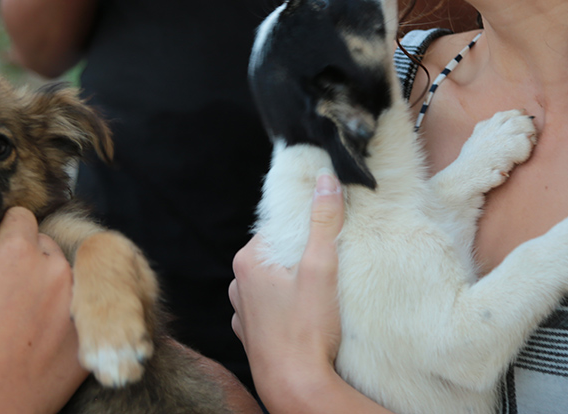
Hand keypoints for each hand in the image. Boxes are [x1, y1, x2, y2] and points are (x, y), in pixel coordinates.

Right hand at [0, 208, 87, 413]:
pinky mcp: (89, 328)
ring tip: (29, 318)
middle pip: (45, 244)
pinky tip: (48, 338)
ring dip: (52, 286)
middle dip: (30, 259)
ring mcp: (76, 297)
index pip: (19, 217)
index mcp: (14, 252)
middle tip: (12, 292)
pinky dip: (67, 316)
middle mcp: (52, 266)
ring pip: (66, 274)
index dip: (6, 233)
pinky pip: (80, 308)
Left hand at [229, 173, 344, 404]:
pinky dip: (287, 310)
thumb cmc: (305, 330)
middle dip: (301, 259)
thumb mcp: (321, 268)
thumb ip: (324, 222)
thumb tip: (325, 181)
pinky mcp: (253, 336)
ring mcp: (243, 313)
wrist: (295, 386)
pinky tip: (307, 317)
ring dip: (293, 286)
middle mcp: (237, 285)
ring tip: (321, 295)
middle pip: (275, 256)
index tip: (327, 238)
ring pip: (273, 285)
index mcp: (248, 261)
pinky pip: (271, 311)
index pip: (278, 228)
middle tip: (329, 267)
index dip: (304, 230)